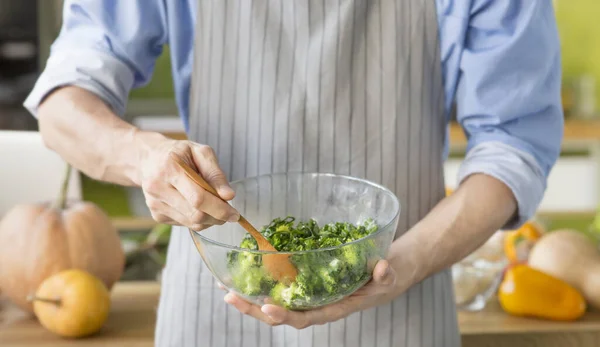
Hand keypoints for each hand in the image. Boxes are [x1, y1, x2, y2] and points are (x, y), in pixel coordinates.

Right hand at [136, 134, 239, 230]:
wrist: (149, 158)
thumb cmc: (179, 153)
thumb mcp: (200, 152)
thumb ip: (215, 174)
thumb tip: (229, 196)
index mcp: (170, 168)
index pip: (198, 198)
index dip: (220, 209)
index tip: (235, 214)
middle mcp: (158, 188)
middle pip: (195, 214)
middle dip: (217, 216)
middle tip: (229, 212)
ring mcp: (155, 204)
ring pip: (191, 223)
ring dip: (210, 219)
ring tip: (214, 206)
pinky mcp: (157, 215)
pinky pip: (185, 224)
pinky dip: (198, 219)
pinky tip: (197, 205)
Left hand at [223, 259, 400, 328]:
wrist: (382, 272)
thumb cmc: (384, 277)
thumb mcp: (388, 276)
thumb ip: (385, 275)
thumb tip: (383, 267)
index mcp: (332, 308)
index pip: (305, 318)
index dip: (285, 315)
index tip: (267, 308)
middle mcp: (315, 305)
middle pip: (280, 313)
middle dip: (253, 309)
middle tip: (231, 296)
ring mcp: (307, 295)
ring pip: (274, 302)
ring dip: (249, 298)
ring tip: (225, 288)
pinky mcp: (304, 283)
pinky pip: (279, 287)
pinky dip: (260, 282)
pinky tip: (242, 273)